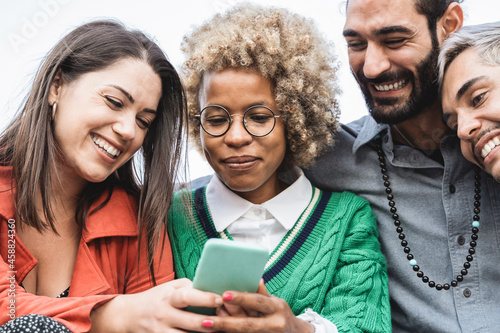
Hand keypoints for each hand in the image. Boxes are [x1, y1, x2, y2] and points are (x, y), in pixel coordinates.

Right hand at [90, 278, 222, 332]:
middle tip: (225, 321)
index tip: (219, 299)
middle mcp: (164, 315)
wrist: (128, 316)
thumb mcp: (169, 287)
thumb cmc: (156, 298)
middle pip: (191, 322)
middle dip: (210, 323)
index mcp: (168, 297)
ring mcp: (161, 332)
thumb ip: (189, 286)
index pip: (187, 296)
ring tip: (218, 332)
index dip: (204, 298)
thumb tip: (211, 287)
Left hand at [209, 281, 313, 332]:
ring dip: (225, 330)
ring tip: (207, 324)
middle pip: (247, 324)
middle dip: (225, 323)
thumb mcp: (276, 302)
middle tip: (205, 320)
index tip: (224, 294)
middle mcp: (275, 324)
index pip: (257, 301)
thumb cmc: (281, 315)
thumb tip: (255, 277)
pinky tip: (216, 332)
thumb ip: (262, 293)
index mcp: (278, 308)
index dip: (241, 298)